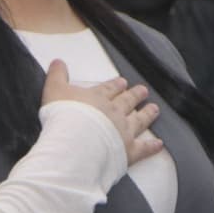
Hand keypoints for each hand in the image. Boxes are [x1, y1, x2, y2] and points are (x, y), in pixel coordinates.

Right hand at [40, 60, 162, 164]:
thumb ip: (57, 76)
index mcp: (97, 98)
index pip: (109, 89)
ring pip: (139, 120)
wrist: (76, 143)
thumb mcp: (54, 90)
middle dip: (135, 96)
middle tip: (143, 90)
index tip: (123, 82)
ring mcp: (123, 131)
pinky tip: (159, 144)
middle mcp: (114, 112)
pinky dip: (152, 146)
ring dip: (147, 114)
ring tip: (154, 109)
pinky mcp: (129, 151)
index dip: (116, 85)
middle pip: (127, 102)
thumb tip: (58, 61)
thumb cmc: (63, 117)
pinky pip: (144, 148)